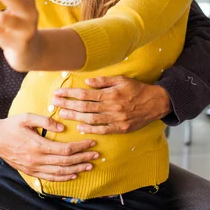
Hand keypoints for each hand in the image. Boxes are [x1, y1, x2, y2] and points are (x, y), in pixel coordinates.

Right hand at [0, 114, 98, 181]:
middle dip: (83, 159)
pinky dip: (63, 178)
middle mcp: (37, 160)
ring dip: (76, 170)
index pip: (65, 149)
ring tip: (89, 166)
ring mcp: (34, 168)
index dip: (80, 147)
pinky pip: (50, 178)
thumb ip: (45, 121)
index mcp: (38, 145)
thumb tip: (62, 128)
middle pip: (66, 163)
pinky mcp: (31, 172)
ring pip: (60, 173)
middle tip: (96, 155)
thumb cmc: (12, 125)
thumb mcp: (27, 117)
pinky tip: (72, 175)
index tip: (91, 142)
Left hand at [52, 76, 171, 134]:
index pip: (85, 94)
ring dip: (75, 117)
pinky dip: (90, 129)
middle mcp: (112, 107)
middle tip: (54, 103)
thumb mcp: (121, 80)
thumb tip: (87, 82)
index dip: (70, 93)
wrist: (155, 103)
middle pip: (85, 107)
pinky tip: (80, 127)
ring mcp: (116, 119)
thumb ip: (103, 82)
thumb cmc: (136, 89)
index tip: (58, 92)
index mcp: (111, 94)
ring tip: (62, 114)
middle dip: (68, 104)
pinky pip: (103, 130)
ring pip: (91, 119)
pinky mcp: (121, 128)